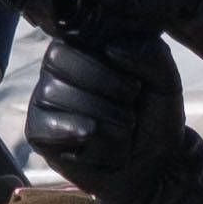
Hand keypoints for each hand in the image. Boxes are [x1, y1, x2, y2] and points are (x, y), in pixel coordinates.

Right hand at [18, 23, 202, 203]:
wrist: (157, 166)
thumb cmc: (155, 117)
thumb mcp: (164, 78)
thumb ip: (148, 52)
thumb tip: (111, 47)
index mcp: (83, 47)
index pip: (76, 37)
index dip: (108, 65)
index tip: (135, 87)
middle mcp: (56, 70)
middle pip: (62, 63)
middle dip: (110, 91)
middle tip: (130, 111)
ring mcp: (42, 101)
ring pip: (60, 96)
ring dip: (107, 120)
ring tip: (122, 132)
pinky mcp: (38, 133)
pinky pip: (54, 128)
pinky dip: (91, 141)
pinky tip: (101, 146)